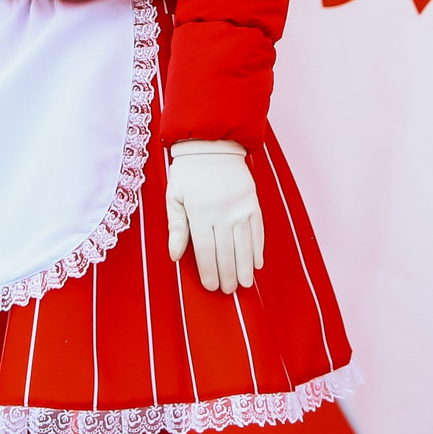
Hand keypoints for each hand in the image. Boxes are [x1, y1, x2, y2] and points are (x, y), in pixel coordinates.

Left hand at [166, 141, 262, 293]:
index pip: (206, 252)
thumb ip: (176, 227)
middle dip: (228, 275)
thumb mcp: (174, 196)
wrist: (212, 142)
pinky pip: (258, 230)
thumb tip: (175, 255)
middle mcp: (222, 213)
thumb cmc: (188, 171)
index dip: (209, 272)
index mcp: (200, 213)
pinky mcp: (253, 202)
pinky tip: (257, 263)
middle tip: (229, 291)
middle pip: (227, 253)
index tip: (211, 287)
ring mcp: (240, 208)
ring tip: (245, 284)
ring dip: (245, 267)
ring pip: (245, 245)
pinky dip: (258, 248)